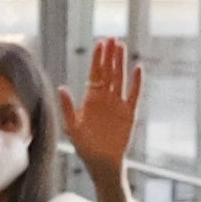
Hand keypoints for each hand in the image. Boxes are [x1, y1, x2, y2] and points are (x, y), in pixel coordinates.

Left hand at [58, 36, 140, 175]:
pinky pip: (134, 94)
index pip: (95, 74)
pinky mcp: (129, 113)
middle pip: (108, 72)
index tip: (100, 43)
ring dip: (121, 63)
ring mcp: (118, 104)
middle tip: (112, 38)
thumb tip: (62, 87)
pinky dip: (137, 82)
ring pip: (120, 78)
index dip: (97, 59)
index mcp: (91, 99)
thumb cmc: (85, 147)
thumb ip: (68, 107)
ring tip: (122, 46)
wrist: (102, 163)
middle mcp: (105, 98)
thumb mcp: (73, 127)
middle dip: (110, 55)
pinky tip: (138, 69)